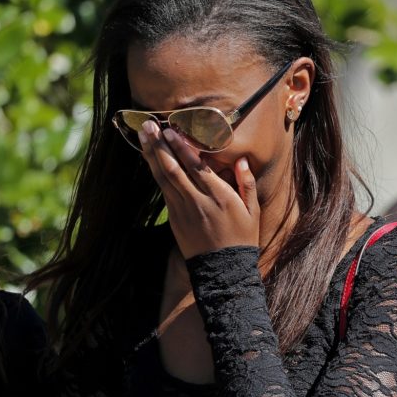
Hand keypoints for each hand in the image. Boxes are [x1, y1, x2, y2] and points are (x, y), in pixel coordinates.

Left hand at [138, 121, 259, 258]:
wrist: (224, 271)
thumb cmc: (242, 239)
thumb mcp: (252, 212)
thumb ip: (247, 183)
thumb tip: (240, 159)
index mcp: (220, 197)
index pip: (197, 166)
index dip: (182, 147)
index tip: (171, 129)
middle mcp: (199, 202)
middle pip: (174, 169)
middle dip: (160, 145)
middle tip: (149, 125)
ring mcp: (183, 211)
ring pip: (164, 178)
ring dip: (152, 155)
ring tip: (143, 136)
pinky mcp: (175, 219)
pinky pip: (164, 191)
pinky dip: (155, 173)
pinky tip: (149, 159)